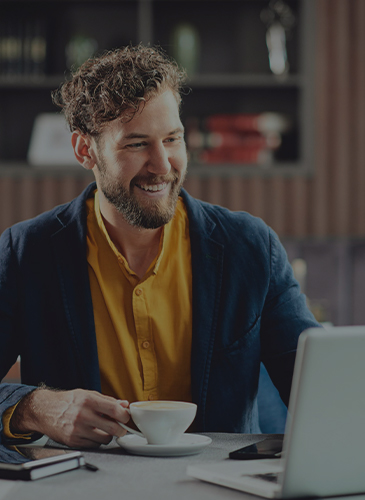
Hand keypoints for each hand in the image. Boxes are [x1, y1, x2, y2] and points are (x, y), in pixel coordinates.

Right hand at [11, 388, 129, 447]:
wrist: (45, 410)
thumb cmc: (68, 401)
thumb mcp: (87, 394)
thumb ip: (107, 400)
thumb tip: (124, 405)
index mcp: (88, 401)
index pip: (114, 409)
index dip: (124, 415)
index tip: (126, 417)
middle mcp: (83, 415)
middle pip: (112, 428)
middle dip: (121, 430)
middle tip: (121, 428)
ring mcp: (77, 430)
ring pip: (104, 439)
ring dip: (108, 436)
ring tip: (104, 430)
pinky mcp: (73, 441)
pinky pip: (93, 445)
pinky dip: (96, 441)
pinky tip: (92, 434)